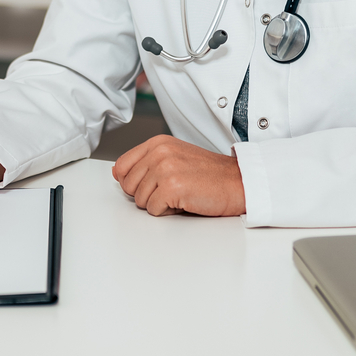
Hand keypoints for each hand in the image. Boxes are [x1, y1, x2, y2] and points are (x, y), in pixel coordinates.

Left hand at [111, 135, 245, 217]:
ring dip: (159, 204)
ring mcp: (165, 168)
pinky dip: (168, 212)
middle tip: (172, 189)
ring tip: (181, 193)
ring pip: (139, 200)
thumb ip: (144, 163)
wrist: (239, 182)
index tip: (152, 184)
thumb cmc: (210, 174)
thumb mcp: (174, 158)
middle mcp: (159, 152)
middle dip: (147, 194)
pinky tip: (185, 201)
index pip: (122, 166)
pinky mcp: (172, 187)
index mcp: (158, 143)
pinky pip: (153, 210)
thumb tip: (116, 172)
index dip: (133, 182)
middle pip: (128, 186)